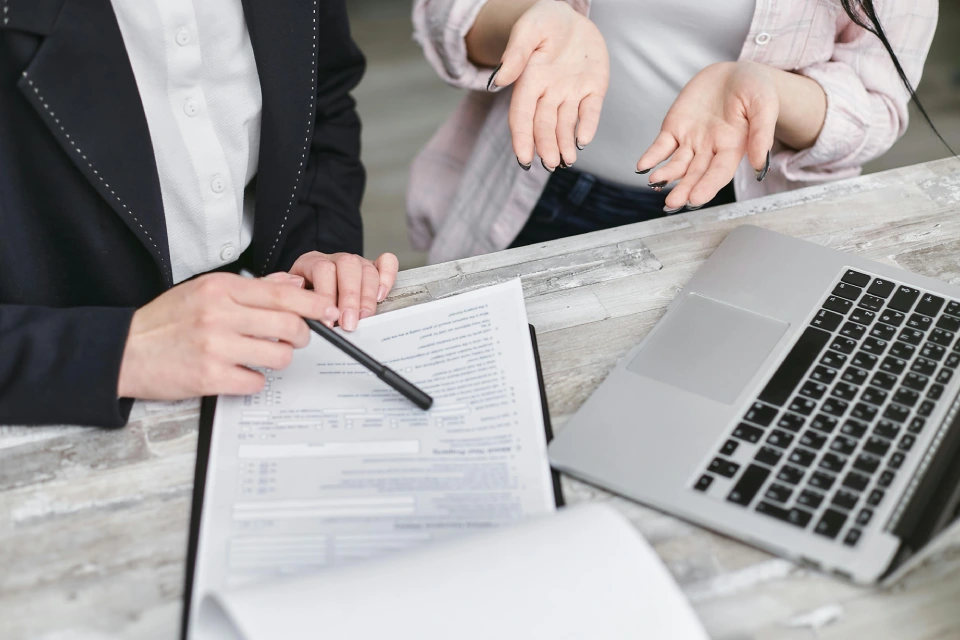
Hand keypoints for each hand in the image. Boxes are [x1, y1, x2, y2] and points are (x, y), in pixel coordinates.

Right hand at [118, 273, 339, 399]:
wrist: (123, 351)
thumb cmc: (166, 321)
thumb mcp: (204, 290)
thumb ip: (251, 288)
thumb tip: (293, 284)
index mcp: (220, 288)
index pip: (282, 294)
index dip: (313, 304)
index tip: (327, 311)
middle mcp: (219, 314)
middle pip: (289, 326)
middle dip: (301, 336)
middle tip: (295, 339)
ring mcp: (215, 346)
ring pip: (278, 356)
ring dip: (278, 359)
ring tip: (262, 356)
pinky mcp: (209, 377)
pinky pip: (256, 382)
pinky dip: (254, 380)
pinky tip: (239, 373)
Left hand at [288, 252, 398, 331]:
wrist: (309, 287)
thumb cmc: (302, 297)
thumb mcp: (291, 297)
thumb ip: (294, 299)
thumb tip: (304, 307)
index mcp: (312, 262)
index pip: (322, 270)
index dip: (326, 296)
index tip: (327, 321)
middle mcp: (336, 259)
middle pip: (348, 267)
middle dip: (350, 298)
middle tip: (349, 324)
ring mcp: (356, 262)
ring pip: (367, 269)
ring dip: (367, 297)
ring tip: (364, 318)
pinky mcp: (373, 266)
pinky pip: (387, 262)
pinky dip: (387, 277)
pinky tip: (381, 296)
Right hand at [489, 0, 608, 170]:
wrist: (571, 16)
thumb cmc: (544, 20)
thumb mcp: (529, 29)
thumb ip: (516, 54)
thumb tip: (498, 81)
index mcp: (530, 81)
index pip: (522, 115)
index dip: (522, 138)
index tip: (523, 158)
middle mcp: (549, 92)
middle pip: (544, 125)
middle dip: (546, 146)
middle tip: (550, 164)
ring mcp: (572, 92)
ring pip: (566, 125)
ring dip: (564, 145)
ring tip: (566, 161)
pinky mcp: (593, 89)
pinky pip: (590, 112)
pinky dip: (587, 126)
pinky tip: (583, 141)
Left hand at [637, 61, 778, 209]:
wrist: (735, 73)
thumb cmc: (755, 89)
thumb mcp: (764, 105)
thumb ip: (761, 134)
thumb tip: (759, 165)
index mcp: (733, 147)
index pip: (719, 173)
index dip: (707, 186)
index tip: (695, 199)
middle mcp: (710, 149)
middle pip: (695, 174)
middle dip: (684, 189)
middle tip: (673, 203)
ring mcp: (691, 140)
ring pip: (677, 164)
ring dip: (666, 175)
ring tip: (656, 181)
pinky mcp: (675, 128)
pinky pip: (661, 147)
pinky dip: (651, 157)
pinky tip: (643, 166)